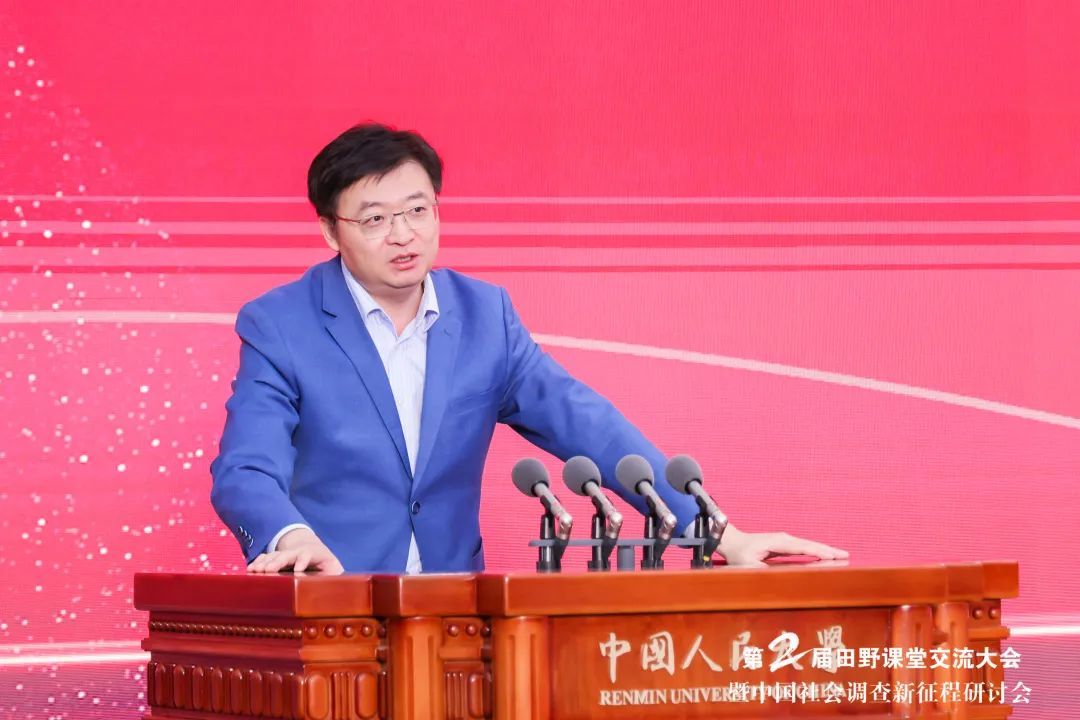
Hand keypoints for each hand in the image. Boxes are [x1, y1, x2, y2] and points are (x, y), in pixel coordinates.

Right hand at [247, 527, 343, 574]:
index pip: (307, 555)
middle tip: (268, 570)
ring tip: (254, 570)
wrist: (315, 550)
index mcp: (313, 553)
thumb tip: (340, 588)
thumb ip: (335, 576)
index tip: (297, 571)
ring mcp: (287, 553)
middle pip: (287, 554)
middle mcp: (298, 551)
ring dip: (264, 562)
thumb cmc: (326, 565)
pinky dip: (258, 563)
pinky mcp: (278, 558)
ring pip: (274, 556)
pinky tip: (249, 569)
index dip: (302, 562)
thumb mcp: (334, 569)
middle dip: (277, 561)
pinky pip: (266, 558)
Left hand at [716, 524, 847, 566]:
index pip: (801, 548)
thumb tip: (776, 577)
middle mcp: (784, 539)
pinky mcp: (785, 544)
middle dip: (828, 550)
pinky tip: (827, 555)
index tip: (832, 557)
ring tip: (843, 555)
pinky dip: (817, 551)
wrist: (732, 542)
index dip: (817, 552)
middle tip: (846, 555)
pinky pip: (804, 548)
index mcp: (777, 542)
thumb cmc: (738, 554)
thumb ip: (761, 570)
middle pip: (810, 544)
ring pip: (809, 545)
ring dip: (826, 549)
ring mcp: (785, 540)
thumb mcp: (747, 565)